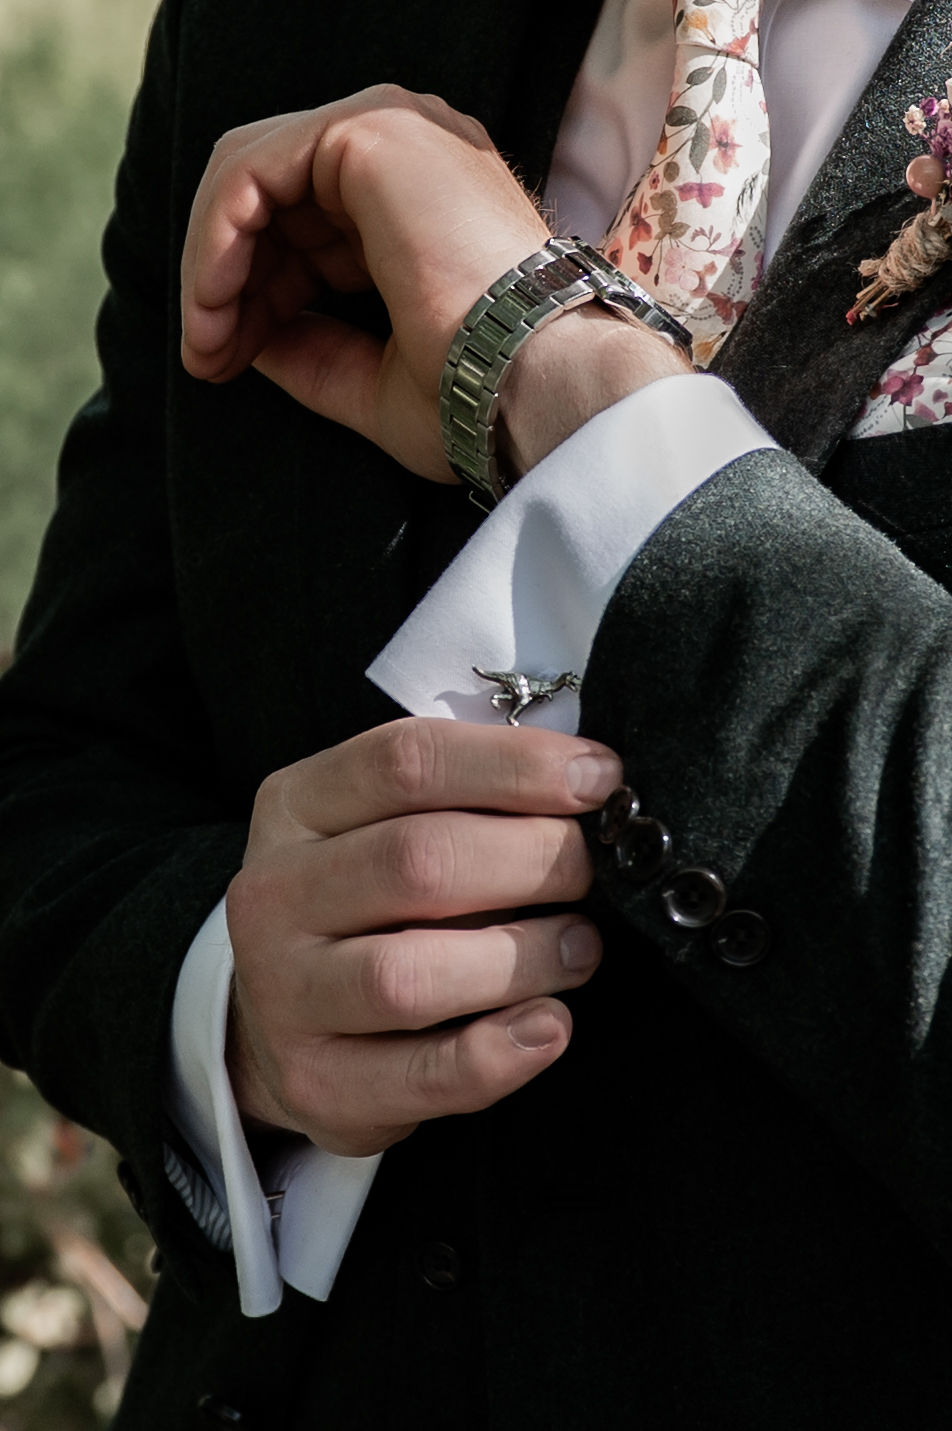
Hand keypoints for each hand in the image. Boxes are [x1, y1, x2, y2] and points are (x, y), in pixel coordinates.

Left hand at [180, 86, 690, 483]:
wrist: (535, 386)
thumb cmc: (479, 397)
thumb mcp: (373, 382)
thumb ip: (310, 352)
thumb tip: (242, 339)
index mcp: (423, 203)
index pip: (306, 227)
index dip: (252, 295)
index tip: (222, 365)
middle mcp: (411, 153)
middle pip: (271, 197)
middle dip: (225, 280)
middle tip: (206, 359)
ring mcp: (393, 132)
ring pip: (249, 176)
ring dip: (212, 264)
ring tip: (206, 342)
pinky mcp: (367, 135)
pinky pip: (248, 174)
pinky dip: (215, 241)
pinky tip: (214, 307)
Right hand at [225, 718, 621, 1155]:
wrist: (285, 1013)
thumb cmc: (373, 900)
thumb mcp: (389, 821)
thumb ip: (469, 797)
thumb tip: (590, 783)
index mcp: (294, 806)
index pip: (404, 761)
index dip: (516, 765)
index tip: (599, 780)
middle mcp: (273, 895)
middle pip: (415, 860)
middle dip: (534, 859)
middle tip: (592, 870)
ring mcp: (283, 996)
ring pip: (409, 975)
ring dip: (524, 957)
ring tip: (581, 947)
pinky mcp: (315, 1084)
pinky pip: (424, 1074)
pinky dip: (502, 1051)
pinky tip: (551, 1023)